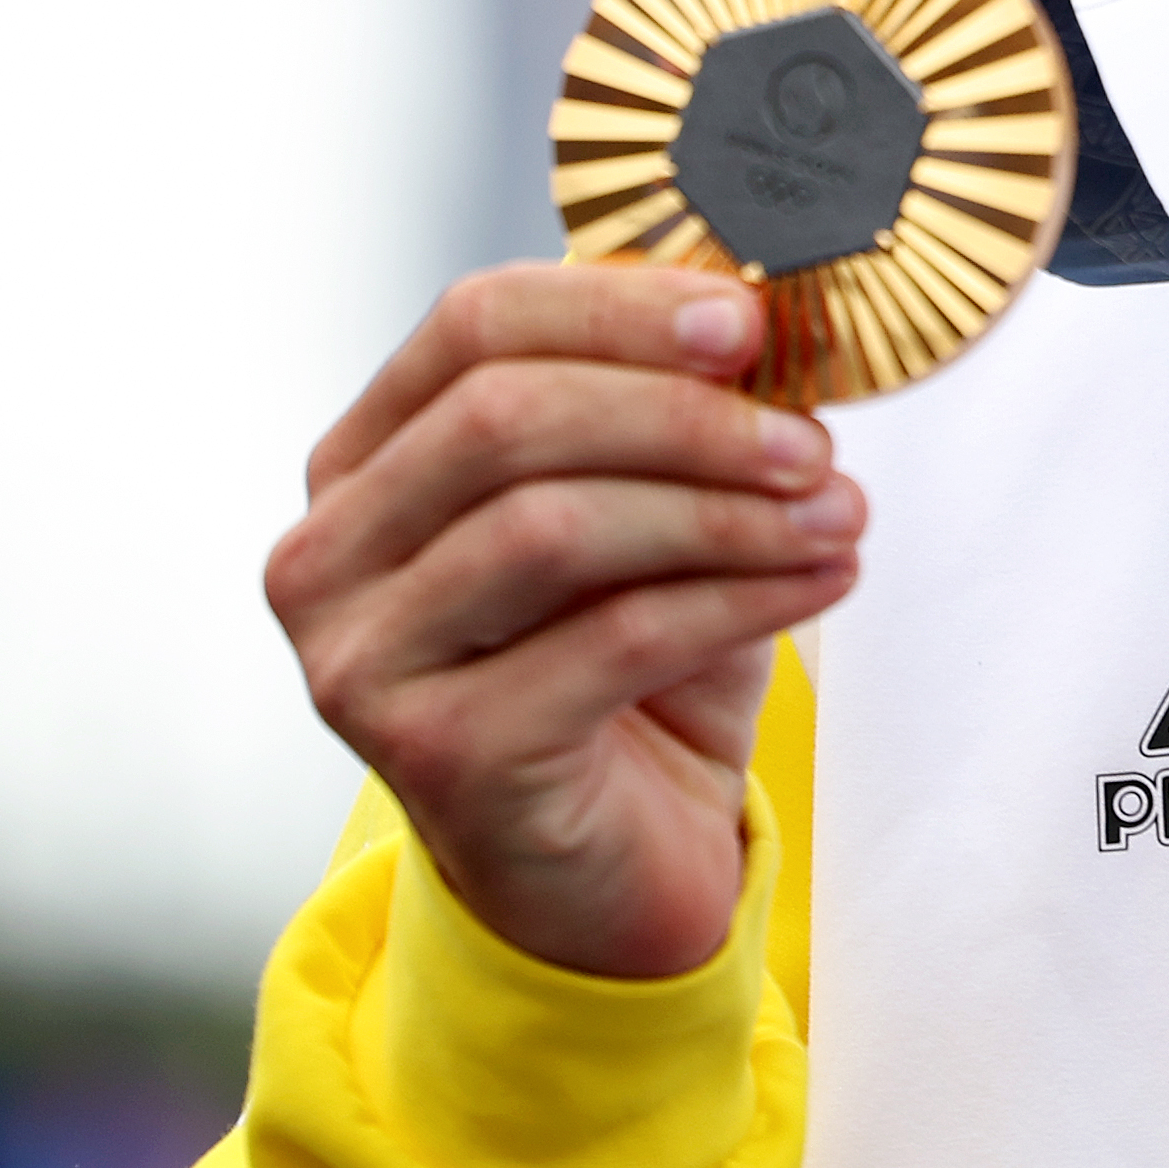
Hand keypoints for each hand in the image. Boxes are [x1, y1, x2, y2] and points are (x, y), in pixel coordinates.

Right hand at [263, 264, 863, 977]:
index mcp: (366, 463)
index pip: (471, 324)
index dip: (617, 306)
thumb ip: (665, 408)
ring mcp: (366, 662)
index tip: (747, 321)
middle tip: (810, 439)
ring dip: (725, 509)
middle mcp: (330, 557)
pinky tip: (821, 579)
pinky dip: (740, 595)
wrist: (611, 861)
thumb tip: (754, 312)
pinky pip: (613, 638)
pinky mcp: (440, 755)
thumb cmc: (622, 668)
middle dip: (684, 415)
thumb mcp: (642, 510)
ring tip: (838, 512)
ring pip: (552, 526)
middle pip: (504, 417)